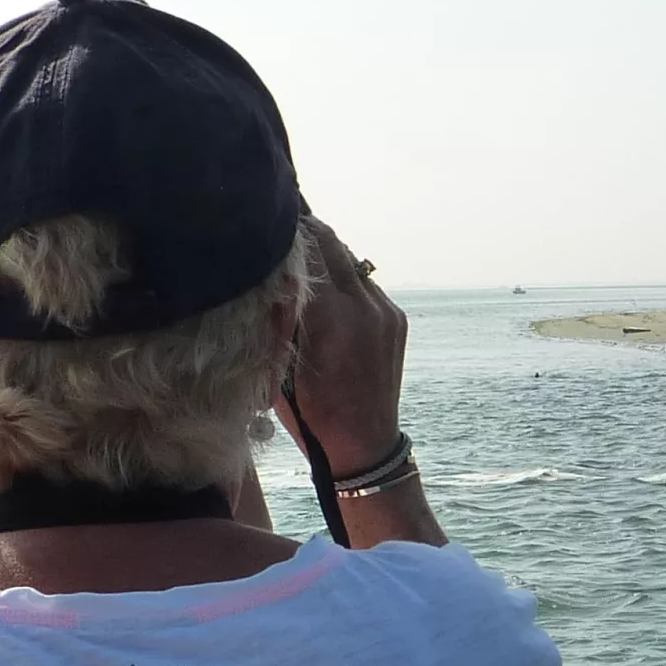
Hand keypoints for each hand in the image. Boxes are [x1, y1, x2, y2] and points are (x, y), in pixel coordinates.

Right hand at [273, 217, 407, 478]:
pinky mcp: (398, 319)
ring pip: (353, 264)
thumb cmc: (311, 412)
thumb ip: (276, 316)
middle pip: (334, 245)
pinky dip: (348, 283)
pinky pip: (368, 287)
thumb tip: (268, 274)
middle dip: (309, 233)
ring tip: (306, 260)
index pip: (307, 252)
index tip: (268, 223)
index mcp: (330, 317)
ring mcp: (385, 311)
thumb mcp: (279, 364)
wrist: (364, 442)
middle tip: (285, 224)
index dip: (286, 235)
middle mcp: (363, 307)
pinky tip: (331, 297)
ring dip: (330, 258)